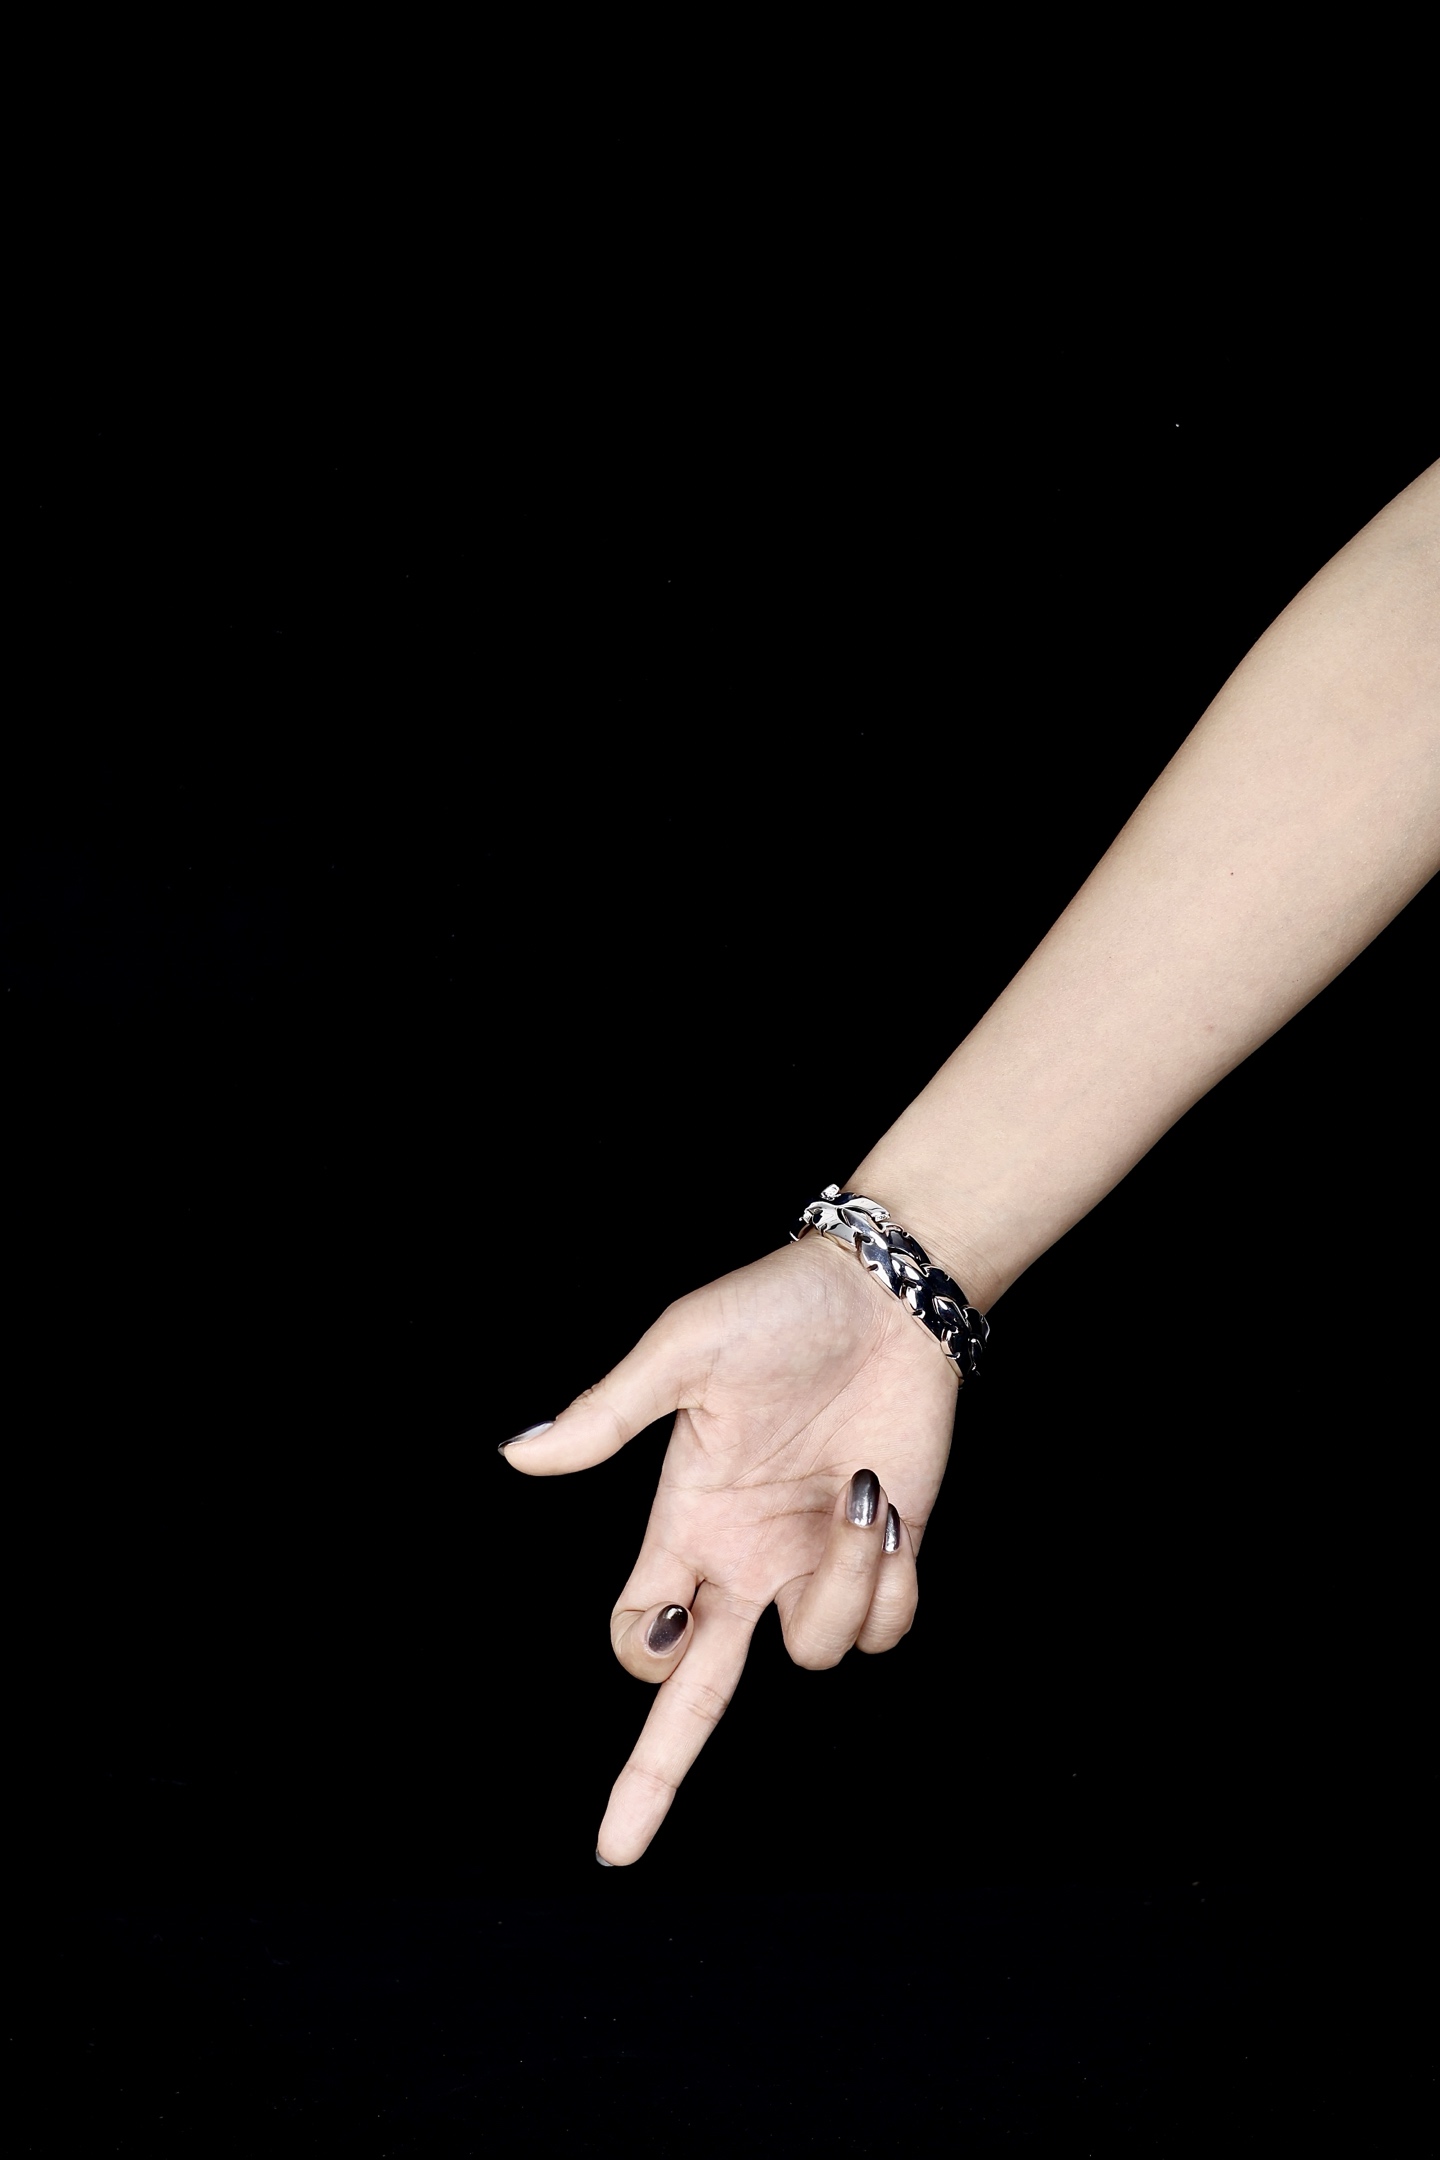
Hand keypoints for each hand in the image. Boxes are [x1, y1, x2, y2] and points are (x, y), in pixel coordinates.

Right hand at [498, 1230, 960, 1864]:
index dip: (639, 1654)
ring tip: (857, 1487)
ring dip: (841, 1581)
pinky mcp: (884, 1558)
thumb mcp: (683, 1352)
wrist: (887, 1294)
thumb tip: (516, 1456)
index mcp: (687, 1523)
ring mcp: (812, 1567)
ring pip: (815, 1653)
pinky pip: (883, 1629)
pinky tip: (887, 1511)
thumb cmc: (776, 1312)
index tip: (656, 1641)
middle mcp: (744, 1562)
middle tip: (616, 1849)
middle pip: (692, 1697)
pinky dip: (890, 1582)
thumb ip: (609, 1413)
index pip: (640, 1629)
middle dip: (652, 1774)